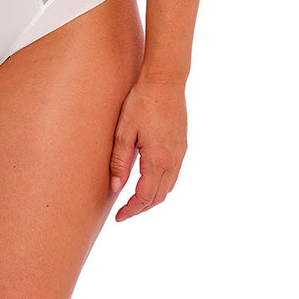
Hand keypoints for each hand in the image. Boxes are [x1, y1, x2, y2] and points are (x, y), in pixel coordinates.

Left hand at [109, 76, 186, 221]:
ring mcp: (180, 153)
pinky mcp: (182, 145)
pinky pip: (174, 175)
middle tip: (124, 212)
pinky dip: (162, 185)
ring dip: (152, 198)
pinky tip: (150, 181)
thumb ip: (120, 161)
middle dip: (141, 208)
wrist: (166, 81)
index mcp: (157, 159)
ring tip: (135, 201)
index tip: (119, 217)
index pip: (144, 196)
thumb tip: (116, 187)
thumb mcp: (124, 131)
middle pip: (158, 197)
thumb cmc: (141, 102)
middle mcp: (173, 160)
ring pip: (168, 187)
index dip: (131, 210)